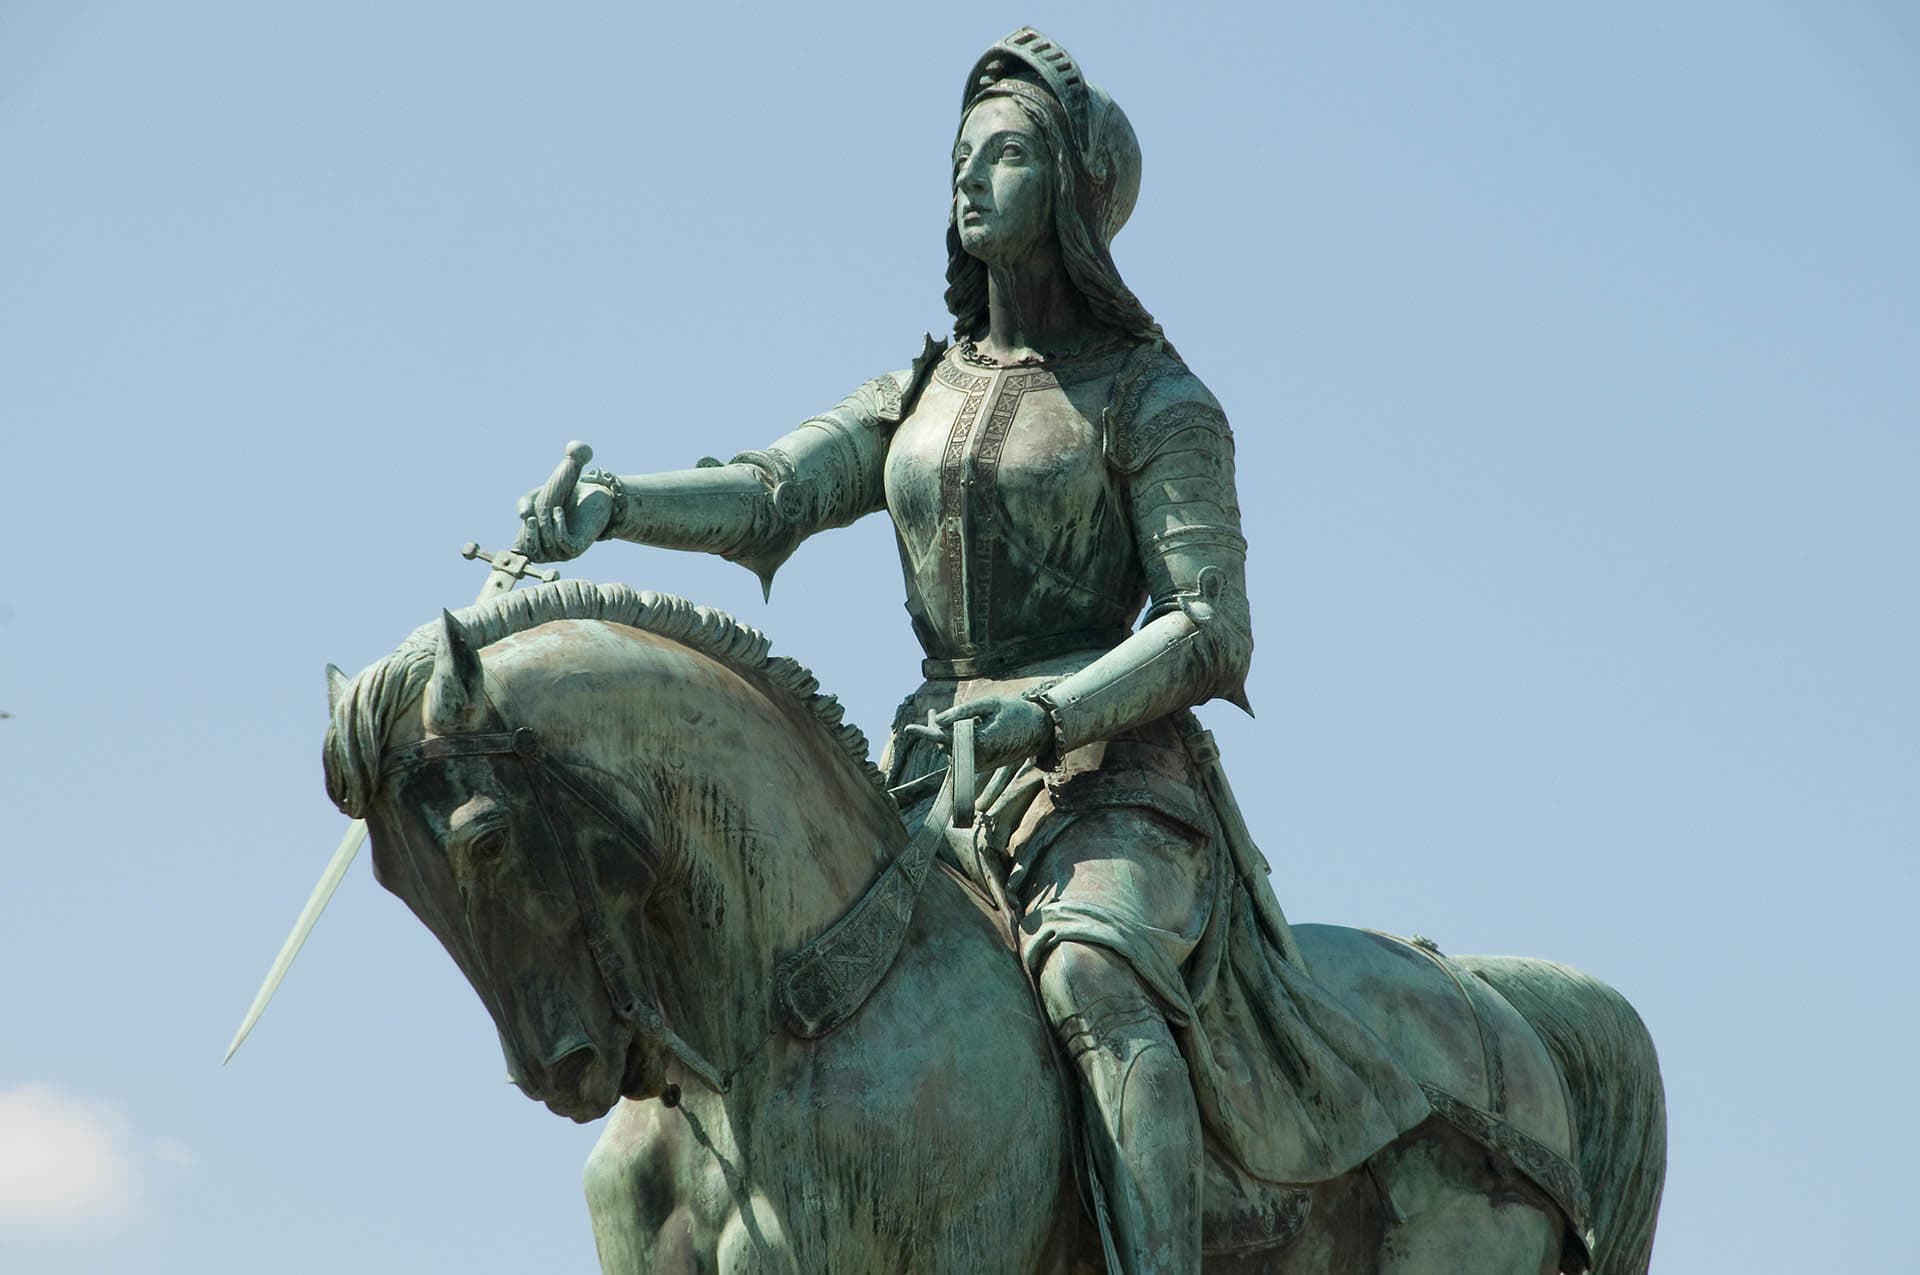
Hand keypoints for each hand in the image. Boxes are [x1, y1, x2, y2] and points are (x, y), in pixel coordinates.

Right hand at [514, 441, 612, 561]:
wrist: (593, 497)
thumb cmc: (567, 490)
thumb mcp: (555, 479)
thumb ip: (562, 463)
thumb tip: (570, 453)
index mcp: (533, 538)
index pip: (518, 549)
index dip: (519, 536)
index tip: (526, 515)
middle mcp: (546, 548)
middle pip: (531, 549)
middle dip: (529, 533)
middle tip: (533, 515)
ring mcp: (561, 551)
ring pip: (546, 548)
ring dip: (544, 530)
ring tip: (550, 509)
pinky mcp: (576, 548)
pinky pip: (563, 542)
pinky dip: (558, 528)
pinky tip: (558, 512)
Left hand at [904, 694, 1052, 771]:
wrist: (1038, 730)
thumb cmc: (1014, 712)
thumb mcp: (989, 704)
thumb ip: (962, 711)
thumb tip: (938, 719)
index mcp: (981, 741)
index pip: (947, 737)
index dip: (927, 732)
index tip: (908, 729)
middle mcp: (977, 757)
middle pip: (945, 742)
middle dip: (936, 727)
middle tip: (931, 711)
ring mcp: (978, 764)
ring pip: (950, 748)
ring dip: (944, 732)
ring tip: (940, 716)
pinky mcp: (979, 766)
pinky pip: (958, 752)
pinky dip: (953, 739)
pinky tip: (953, 726)